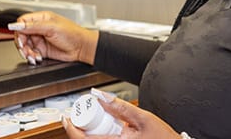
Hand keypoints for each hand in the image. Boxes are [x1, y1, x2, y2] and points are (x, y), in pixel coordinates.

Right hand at [8, 11, 97, 63]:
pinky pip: (31, 53)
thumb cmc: (72, 34)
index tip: (19, 37)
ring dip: (26, 52)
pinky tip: (37, 58)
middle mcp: (39, 28)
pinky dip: (31, 57)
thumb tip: (16, 25)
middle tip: (24, 49)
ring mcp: (40, 40)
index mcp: (41, 19)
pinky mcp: (42, 50)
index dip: (18, 29)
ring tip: (32, 56)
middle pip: (21, 35)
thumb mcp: (51, 27)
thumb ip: (32, 26)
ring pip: (25, 45)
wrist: (82, 48)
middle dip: (21, 43)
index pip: (22, 22)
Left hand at [61, 90, 180, 138]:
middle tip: (77, 116)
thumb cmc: (164, 138)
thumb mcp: (143, 118)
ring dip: (87, 134)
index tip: (66, 118)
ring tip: (89, 121)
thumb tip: (99, 95)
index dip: (71, 128)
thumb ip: (120, 107)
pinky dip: (98, 136)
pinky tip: (103, 129)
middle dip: (79, 129)